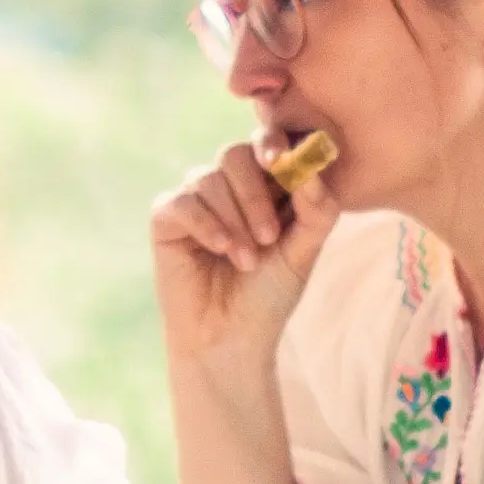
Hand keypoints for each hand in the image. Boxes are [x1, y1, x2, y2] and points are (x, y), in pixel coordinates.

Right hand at [150, 133, 339, 415]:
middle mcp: (228, 186)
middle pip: (235, 155)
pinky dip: (205, 224)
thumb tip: (310, 167)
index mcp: (265, 185)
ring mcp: (196, 200)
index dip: (275, 143)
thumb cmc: (270, 295)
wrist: (231, 339)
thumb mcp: (303, 251)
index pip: (268, 145)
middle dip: (254, 195)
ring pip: (209, 179)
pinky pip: (182, 203)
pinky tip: (221, 249)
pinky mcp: (167, 219)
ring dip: (234, 220)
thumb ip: (316, 209)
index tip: (282, 161)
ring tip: (247, 261)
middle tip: (270, 237)